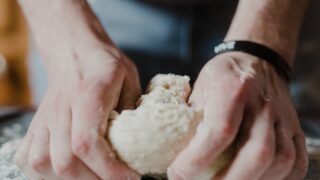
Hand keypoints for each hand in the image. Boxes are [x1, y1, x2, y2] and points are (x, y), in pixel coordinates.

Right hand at [14, 46, 140, 179]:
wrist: (74, 51)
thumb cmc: (104, 65)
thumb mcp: (129, 79)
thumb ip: (133, 110)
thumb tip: (138, 143)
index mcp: (88, 95)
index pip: (87, 143)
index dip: (108, 168)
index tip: (129, 177)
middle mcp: (61, 109)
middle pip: (64, 161)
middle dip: (92, 179)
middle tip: (114, 179)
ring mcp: (44, 118)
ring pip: (41, 163)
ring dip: (68, 179)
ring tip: (92, 176)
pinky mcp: (36, 123)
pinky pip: (27, 157)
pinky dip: (43, 171)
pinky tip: (64, 170)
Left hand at [168, 52, 307, 179]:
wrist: (257, 61)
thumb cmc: (223, 76)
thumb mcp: (199, 88)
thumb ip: (190, 118)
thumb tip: (172, 150)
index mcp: (232, 88)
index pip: (219, 130)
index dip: (197, 158)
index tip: (178, 174)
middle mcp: (263, 103)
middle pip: (257, 151)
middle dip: (230, 179)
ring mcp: (283, 117)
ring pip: (280, 160)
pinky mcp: (295, 128)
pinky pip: (297, 162)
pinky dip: (279, 179)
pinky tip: (257, 179)